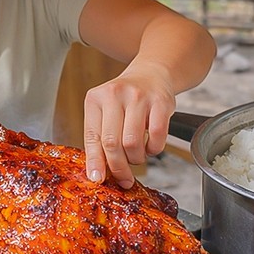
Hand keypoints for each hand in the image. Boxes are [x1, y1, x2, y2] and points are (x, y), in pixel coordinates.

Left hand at [82, 67, 174, 188]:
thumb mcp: (105, 111)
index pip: (92, 137)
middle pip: (112, 143)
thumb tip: (97, 173)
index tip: (98, 179)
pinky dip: (153, 150)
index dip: (95, 162)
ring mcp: (138, 97)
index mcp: (95, 99)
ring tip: (137, 155)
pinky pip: (157, 137)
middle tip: (124, 178)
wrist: (152, 73)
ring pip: (133, 143)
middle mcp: (115, 94)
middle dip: (118, 167)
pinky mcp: (160, 102)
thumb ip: (100, 137)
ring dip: (136, 158)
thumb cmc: (125, 99)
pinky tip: (150, 146)